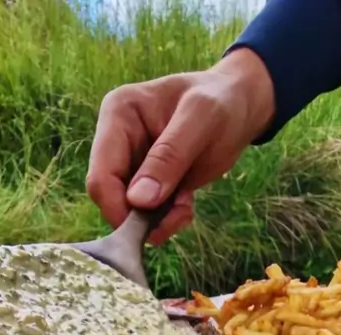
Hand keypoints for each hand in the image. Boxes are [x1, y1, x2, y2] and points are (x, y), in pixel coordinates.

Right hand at [87, 48, 274, 244]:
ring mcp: (129, 164)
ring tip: (186, 208)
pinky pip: (145, 216)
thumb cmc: (222, 102)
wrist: (240, 108)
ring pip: (128, 212)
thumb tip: (137, 200)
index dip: (118, 207)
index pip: (101, 174)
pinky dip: (166, 220)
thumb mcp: (202, 120)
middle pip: (110, 197)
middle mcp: (116, 141)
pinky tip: (186, 206)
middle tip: (180, 215)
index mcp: (118, 115)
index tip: (150, 226)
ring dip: (158, 221)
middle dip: (142, 217)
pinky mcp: (145, 183)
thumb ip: (169, 157)